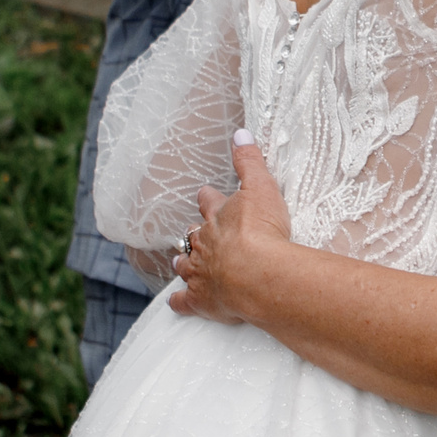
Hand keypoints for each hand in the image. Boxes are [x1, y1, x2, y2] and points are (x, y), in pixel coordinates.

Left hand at [170, 135, 294, 324]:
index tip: (205, 194)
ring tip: (180, 261)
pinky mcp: (201, 300)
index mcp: (218, 217)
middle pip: (193, 235)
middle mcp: (204, 244)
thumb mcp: (261, 187)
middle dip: (193, 233)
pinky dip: (179, 302)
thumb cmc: (262, 230)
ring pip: (185, 265)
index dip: (208, 198)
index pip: (209, 203)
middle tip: (193, 232)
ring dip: (183, 262)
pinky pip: (184, 301)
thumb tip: (240, 133)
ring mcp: (200, 273)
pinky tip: (175, 303)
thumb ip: (249, 161)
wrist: (257, 273)